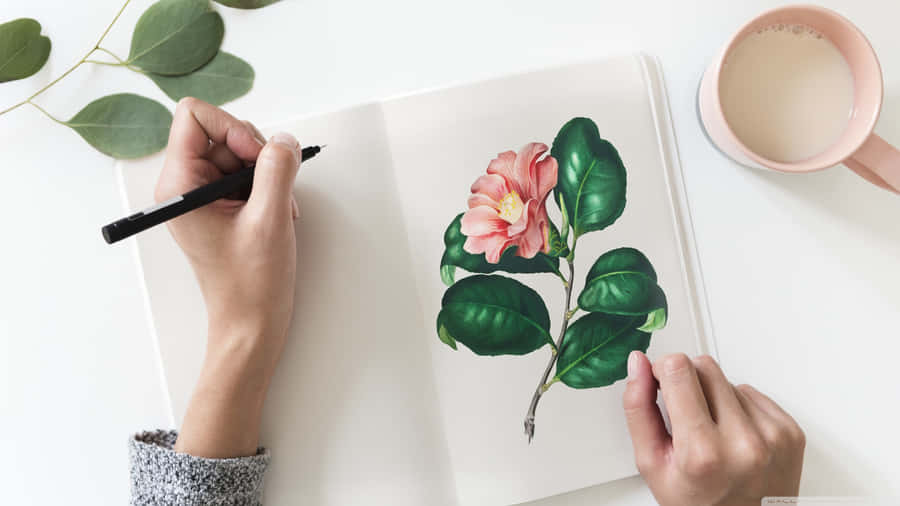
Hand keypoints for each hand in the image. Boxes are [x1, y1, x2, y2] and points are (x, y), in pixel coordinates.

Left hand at [154, 97, 301, 457]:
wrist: (252, 324)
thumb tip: (285, 139)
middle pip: (223, 132)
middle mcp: (185, 185)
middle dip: (256, 153)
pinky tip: (278, 215)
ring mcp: (204, 196)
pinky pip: (248, 174)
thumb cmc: (251, 283)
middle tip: (272, 189)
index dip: (232, 127)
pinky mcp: (222, 206)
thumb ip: (277, 169)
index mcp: (179, 185)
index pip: (195, 116)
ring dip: (268, 174)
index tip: (256, 157)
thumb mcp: (269, 219)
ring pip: (240, 152)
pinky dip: (269, 187)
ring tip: (278, 209)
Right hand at [623, 352, 804, 505]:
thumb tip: (639, 365)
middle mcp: (743, 442)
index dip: (662, 370)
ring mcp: (772, 435)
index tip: (659, 383)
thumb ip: (639, 408)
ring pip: (728, 379)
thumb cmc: (699, 504)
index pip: (678, 370)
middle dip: (687, 382)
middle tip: (684, 416)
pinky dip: (738, 407)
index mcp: (702, 452)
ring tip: (712, 433)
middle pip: (704, 366)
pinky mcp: (790, 431)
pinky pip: (753, 393)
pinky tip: (733, 435)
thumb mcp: (652, 464)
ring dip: (714, 397)